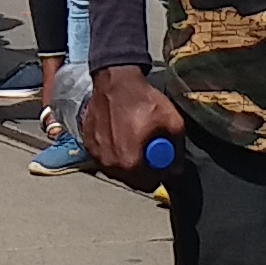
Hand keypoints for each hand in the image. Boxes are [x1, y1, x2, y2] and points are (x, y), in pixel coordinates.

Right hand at [81, 62, 177, 189]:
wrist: (115, 80)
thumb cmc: (143, 100)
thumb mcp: (172, 122)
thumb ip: (177, 150)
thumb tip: (176, 168)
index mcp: (130, 162)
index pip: (149, 183)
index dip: (159, 171)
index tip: (161, 158)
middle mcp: (110, 164)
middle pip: (132, 179)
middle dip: (143, 168)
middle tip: (148, 149)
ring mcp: (96, 154)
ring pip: (117, 169)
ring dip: (127, 160)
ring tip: (133, 140)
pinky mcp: (88, 144)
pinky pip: (104, 157)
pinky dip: (113, 151)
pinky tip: (120, 135)